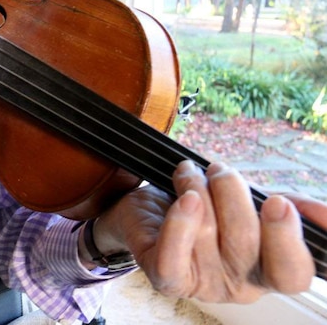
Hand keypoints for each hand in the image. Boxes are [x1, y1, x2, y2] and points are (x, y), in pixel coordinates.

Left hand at [98, 160, 320, 302]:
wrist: (147, 211)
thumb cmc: (206, 209)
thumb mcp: (251, 205)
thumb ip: (287, 207)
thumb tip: (320, 212)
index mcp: (269, 271)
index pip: (293, 273)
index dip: (289, 240)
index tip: (279, 201)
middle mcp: (240, 285)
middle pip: (246, 241)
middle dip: (231, 192)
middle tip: (219, 169)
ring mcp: (202, 285)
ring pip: (207, 234)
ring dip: (197, 190)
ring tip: (189, 173)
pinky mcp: (167, 277)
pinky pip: (173, 254)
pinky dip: (178, 221)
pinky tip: (182, 199)